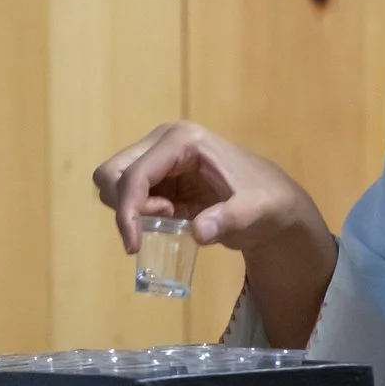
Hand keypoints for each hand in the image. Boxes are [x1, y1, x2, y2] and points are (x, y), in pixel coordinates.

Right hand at [94, 121, 327, 256]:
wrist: (272, 203)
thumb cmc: (267, 202)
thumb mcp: (255, 212)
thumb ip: (230, 220)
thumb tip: (199, 232)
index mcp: (183, 140)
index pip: (136, 174)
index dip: (128, 210)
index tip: (134, 245)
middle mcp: (164, 140)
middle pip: (112, 172)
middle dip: (125, 206)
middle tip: (161, 224)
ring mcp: (158, 155)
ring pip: (113, 181)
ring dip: (130, 208)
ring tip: (170, 217)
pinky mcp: (158, 172)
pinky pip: (127, 193)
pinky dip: (137, 211)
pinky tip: (171, 217)